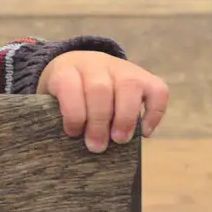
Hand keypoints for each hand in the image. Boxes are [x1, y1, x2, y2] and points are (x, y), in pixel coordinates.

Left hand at [37, 51, 168, 152]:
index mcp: (68, 70)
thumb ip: (60, 116)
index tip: (73, 133)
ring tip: (119, 140)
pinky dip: (154, 114)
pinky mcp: (146, 77)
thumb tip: (72, 145)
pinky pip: (158, 92)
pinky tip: (144, 132)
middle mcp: (96, 64)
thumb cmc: (67, 93)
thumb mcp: (53, 99)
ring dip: (125, 118)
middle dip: (98, 122)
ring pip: (129, 86)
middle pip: (99, 89)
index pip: (69, 85)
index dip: (73, 112)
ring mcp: (123, 68)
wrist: (80, 65)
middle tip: (97, 146)